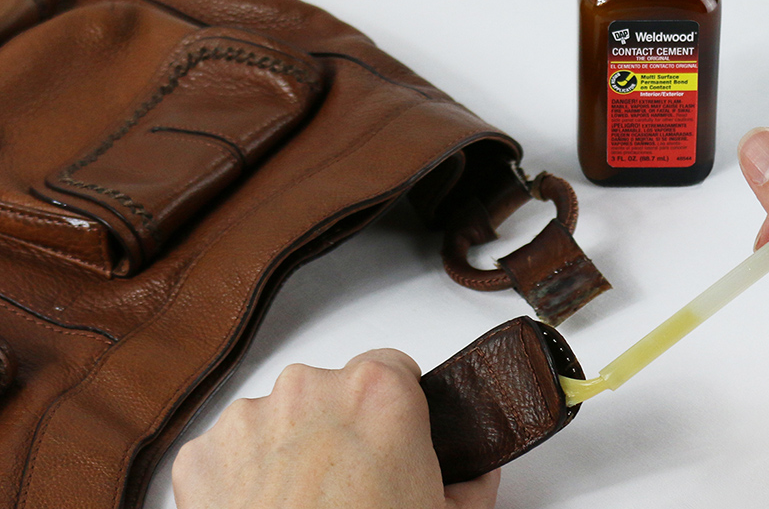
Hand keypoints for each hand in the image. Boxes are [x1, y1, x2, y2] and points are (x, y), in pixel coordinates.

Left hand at [171, 349, 499, 508]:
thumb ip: (470, 484)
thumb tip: (473, 477)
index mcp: (378, 392)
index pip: (395, 367)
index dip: (399, 408)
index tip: (394, 439)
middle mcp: (309, 389)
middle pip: (333, 391)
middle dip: (343, 430)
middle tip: (355, 487)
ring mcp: (250, 418)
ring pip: (280, 418)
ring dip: (291, 450)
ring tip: (306, 507)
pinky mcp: (202, 453)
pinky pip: (232, 451)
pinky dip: (244, 477)